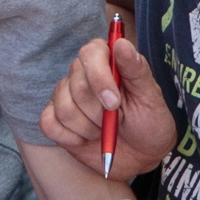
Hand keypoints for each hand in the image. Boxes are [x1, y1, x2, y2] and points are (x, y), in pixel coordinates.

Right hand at [40, 29, 173, 178]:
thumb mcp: (150, 97)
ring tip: (103, 130)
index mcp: (106, 60)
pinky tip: (86, 139)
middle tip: (117, 120)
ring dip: (88, 127)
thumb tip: (122, 44)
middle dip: (99, 111)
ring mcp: (64, 95)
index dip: (99, 78)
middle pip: (76, 85)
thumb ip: (136, 70)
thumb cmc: (149, 122)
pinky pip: (49, 124)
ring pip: (64, 108)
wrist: (141, 155)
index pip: (90, 53)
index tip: (115, 102)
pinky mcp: (53, 118)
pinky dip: (72, 138)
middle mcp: (81, 73)